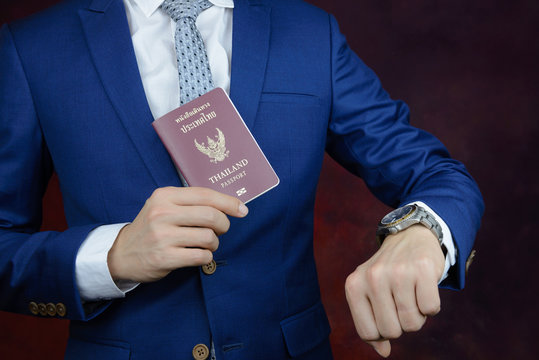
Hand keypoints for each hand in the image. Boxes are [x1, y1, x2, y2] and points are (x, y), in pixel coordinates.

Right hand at [107, 187, 247, 282]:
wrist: (122, 253)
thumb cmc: (152, 227)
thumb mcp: (164, 206)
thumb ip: (191, 202)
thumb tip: (229, 205)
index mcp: (165, 196)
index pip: (205, 195)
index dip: (228, 202)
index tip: (242, 209)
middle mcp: (162, 213)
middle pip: (211, 216)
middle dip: (224, 225)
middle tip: (221, 230)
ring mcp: (162, 236)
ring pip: (208, 237)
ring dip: (214, 243)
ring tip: (205, 244)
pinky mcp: (164, 257)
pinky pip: (200, 256)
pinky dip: (206, 256)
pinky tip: (199, 255)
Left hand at [345, 224, 444, 356]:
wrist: (409, 237)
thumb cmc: (387, 274)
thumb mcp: (369, 294)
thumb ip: (371, 323)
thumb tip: (382, 352)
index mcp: (354, 285)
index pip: (368, 333)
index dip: (382, 332)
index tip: (386, 314)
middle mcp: (373, 277)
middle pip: (392, 331)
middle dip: (401, 324)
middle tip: (401, 302)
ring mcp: (397, 272)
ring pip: (413, 324)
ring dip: (417, 315)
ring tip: (412, 292)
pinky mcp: (422, 268)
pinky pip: (431, 309)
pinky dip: (431, 305)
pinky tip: (424, 286)